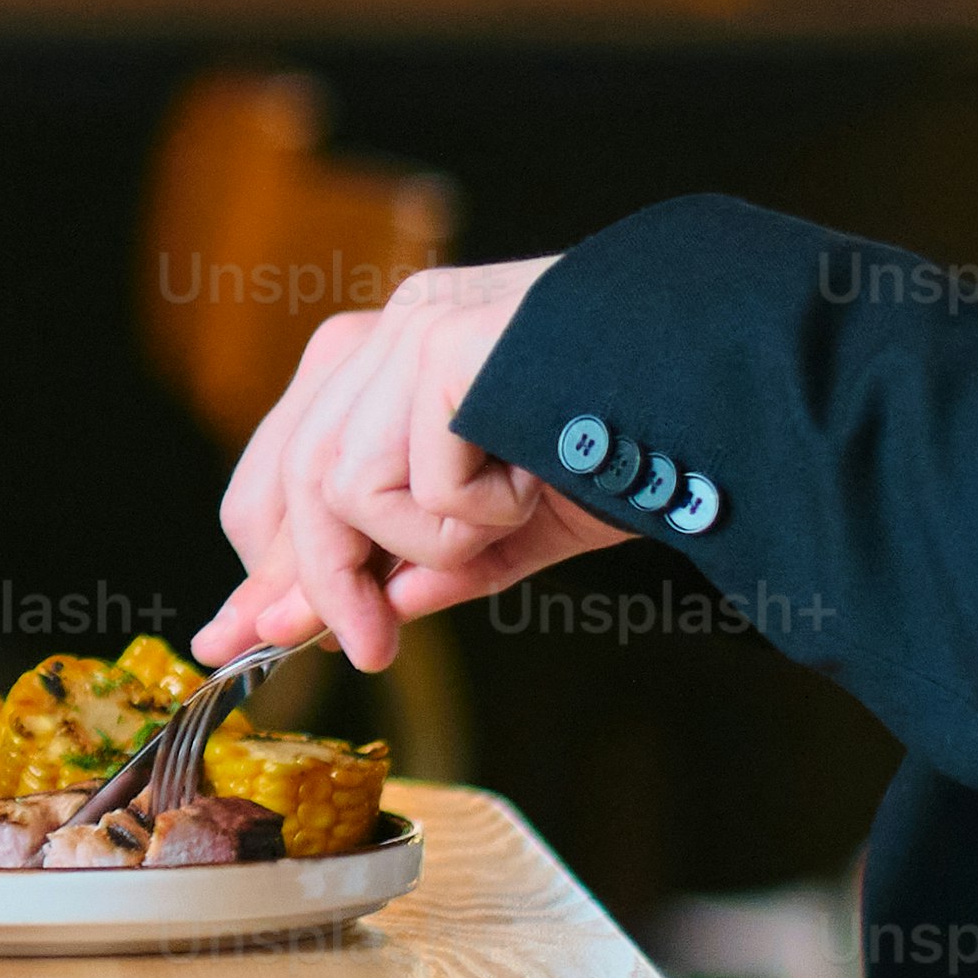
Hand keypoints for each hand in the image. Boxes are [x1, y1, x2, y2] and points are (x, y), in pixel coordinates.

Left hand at [207, 253, 626, 671]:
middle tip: (370, 650)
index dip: (268, 561)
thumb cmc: (630, 443)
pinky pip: (419, 485)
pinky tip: (535, 478)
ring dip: (430, 541)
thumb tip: (315, 626)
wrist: (728, 386)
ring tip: (510, 516)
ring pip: (345, 489)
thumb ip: (411, 566)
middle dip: (325, 582)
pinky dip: (479, 514)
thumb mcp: (503, 524)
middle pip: (295, 482)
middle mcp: (388, 328)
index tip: (249, 636)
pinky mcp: (442, 344)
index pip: (283, 465)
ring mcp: (410, 327)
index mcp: (388, 356)